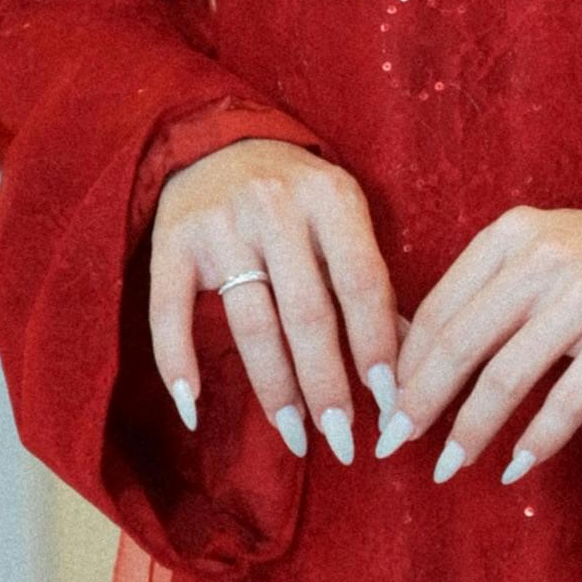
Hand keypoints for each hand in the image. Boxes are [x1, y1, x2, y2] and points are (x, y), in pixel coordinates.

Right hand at [149, 146, 401, 465]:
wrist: (217, 142)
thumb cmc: (297, 196)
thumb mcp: (344, 217)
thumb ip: (370, 281)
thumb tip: (412, 361)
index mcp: (331, 198)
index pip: (362, 283)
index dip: (376, 347)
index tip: (390, 401)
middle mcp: (275, 208)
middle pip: (307, 313)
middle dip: (328, 385)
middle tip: (344, 439)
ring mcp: (220, 226)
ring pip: (251, 323)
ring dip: (275, 389)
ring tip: (295, 435)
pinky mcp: (171, 242)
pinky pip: (170, 313)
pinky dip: (178, 364)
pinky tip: (193, 408)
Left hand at [387, 204, 581, 484]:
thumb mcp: (538, 254)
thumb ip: (486, 292)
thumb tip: (410, 363)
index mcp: (511, 233)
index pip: (440, 307)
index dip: (407, 365)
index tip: (387, 407)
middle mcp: (544, 257)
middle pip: (460, 344)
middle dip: (420, 402)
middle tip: (394, 443)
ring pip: (505, 378)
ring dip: (468, 431)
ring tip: (447, 466)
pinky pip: (567, 401)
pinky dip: (536, 441)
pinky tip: (514, 468)